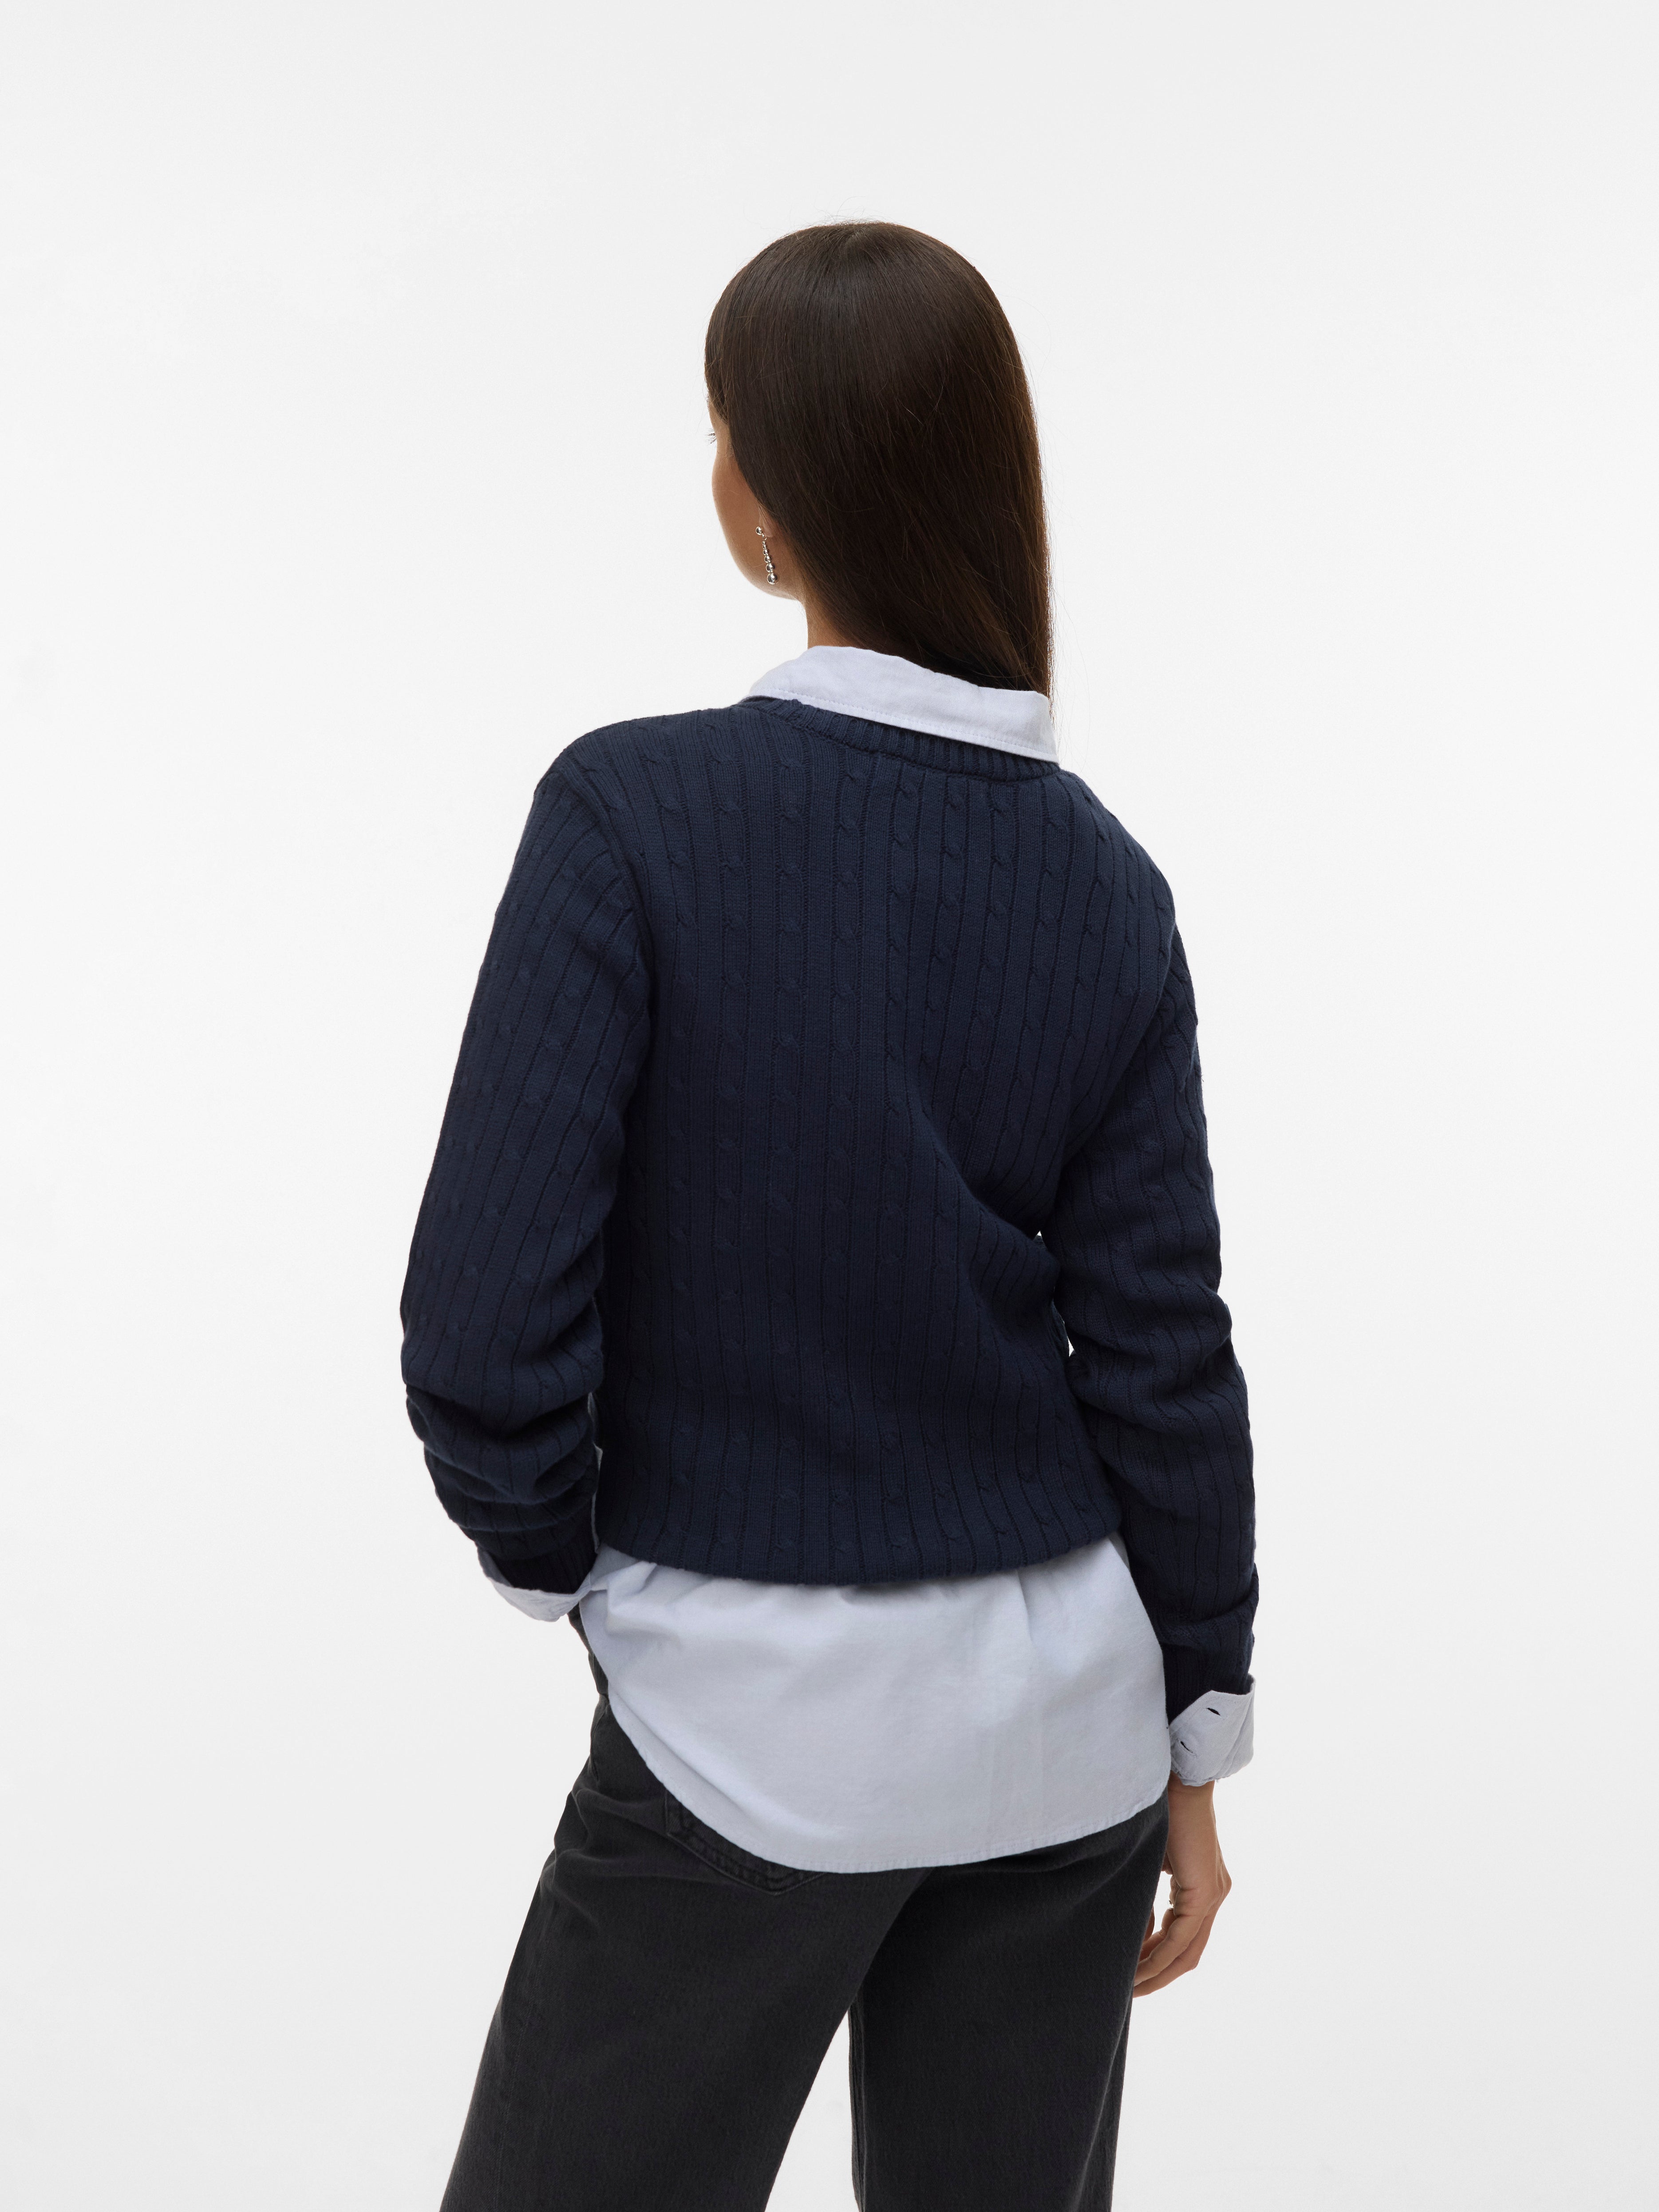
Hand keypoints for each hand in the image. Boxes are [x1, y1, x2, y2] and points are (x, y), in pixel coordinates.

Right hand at [1133, 1776, 1231, 1994]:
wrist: (1176, 1775)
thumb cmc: (1158, 1807)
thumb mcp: (1150, 1859)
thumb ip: (1146, 1893)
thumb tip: (1135, 1928)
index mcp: (1202, 1885)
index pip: (1182, 1938)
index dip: (1158, 1962)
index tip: (1131, 1974)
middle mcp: (1213, 1894)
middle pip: (1188, 1954)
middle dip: (1157, 1976)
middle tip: (1128, 1992)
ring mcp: (1213, 1893)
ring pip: (1187, 1951)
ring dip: (1158, 1972)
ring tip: (1129, 1987)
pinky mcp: (1206, 1890)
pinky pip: (1183, 1938)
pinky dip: (1159, 1956)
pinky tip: (1137, 1967)